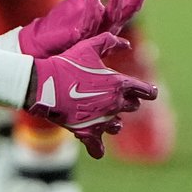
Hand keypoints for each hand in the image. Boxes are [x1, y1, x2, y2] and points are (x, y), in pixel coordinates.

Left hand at [16, 0, 161, 57]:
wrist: (44, 42)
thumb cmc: (67, 21)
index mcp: (111, 15)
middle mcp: (108, 25)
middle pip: (130, 8)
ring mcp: (95, 33)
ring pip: (112, 17)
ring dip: (117, 0)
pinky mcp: (78, 38)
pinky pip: (86, 25)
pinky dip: (90, 12)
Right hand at [27, 34, 156, 158]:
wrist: (43, 84)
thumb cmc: (66, 64)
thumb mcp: (89, 47)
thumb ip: (110, 42)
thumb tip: (127, 44)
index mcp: (119, 84)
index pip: (148, 92)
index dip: (148, 91)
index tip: (147, 91)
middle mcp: (114, 104)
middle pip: (133, 107)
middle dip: (127, 102)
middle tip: (113, 96)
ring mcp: (101, 120)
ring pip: (117, 126)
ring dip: (113, 121)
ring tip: (101, 115)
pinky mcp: (86, 132)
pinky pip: (98, 148)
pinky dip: (97, 149)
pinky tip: (96, 148)